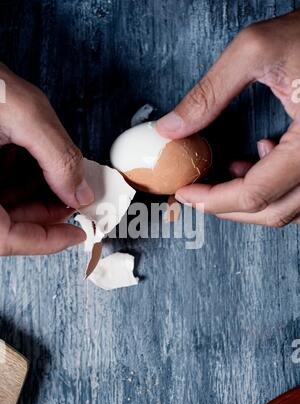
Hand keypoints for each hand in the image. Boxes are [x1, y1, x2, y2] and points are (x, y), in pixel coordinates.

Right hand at [0, 63, 93, 254]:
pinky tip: (34, 162)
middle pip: (9, 223)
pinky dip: (18, 177)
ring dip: (36, 194)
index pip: (8, 238)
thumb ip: (58, 156)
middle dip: (47, 211)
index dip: (46, 242)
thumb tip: (81, 191)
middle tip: (76, 198)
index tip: (76, 235)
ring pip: (4, 206)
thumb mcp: (22, 112)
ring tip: (61, 178)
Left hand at [157, 9, 299, 226]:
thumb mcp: (255, 51)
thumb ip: (209, 93)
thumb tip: (171, 128)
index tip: (185, 192)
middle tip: (195, 193)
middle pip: (273, 212)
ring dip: (251, 201)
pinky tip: (258, 157)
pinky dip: (274, 188)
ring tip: (226, 174)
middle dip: (227, 206)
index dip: (213, 200)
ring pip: (288, 208)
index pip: (256, 193)